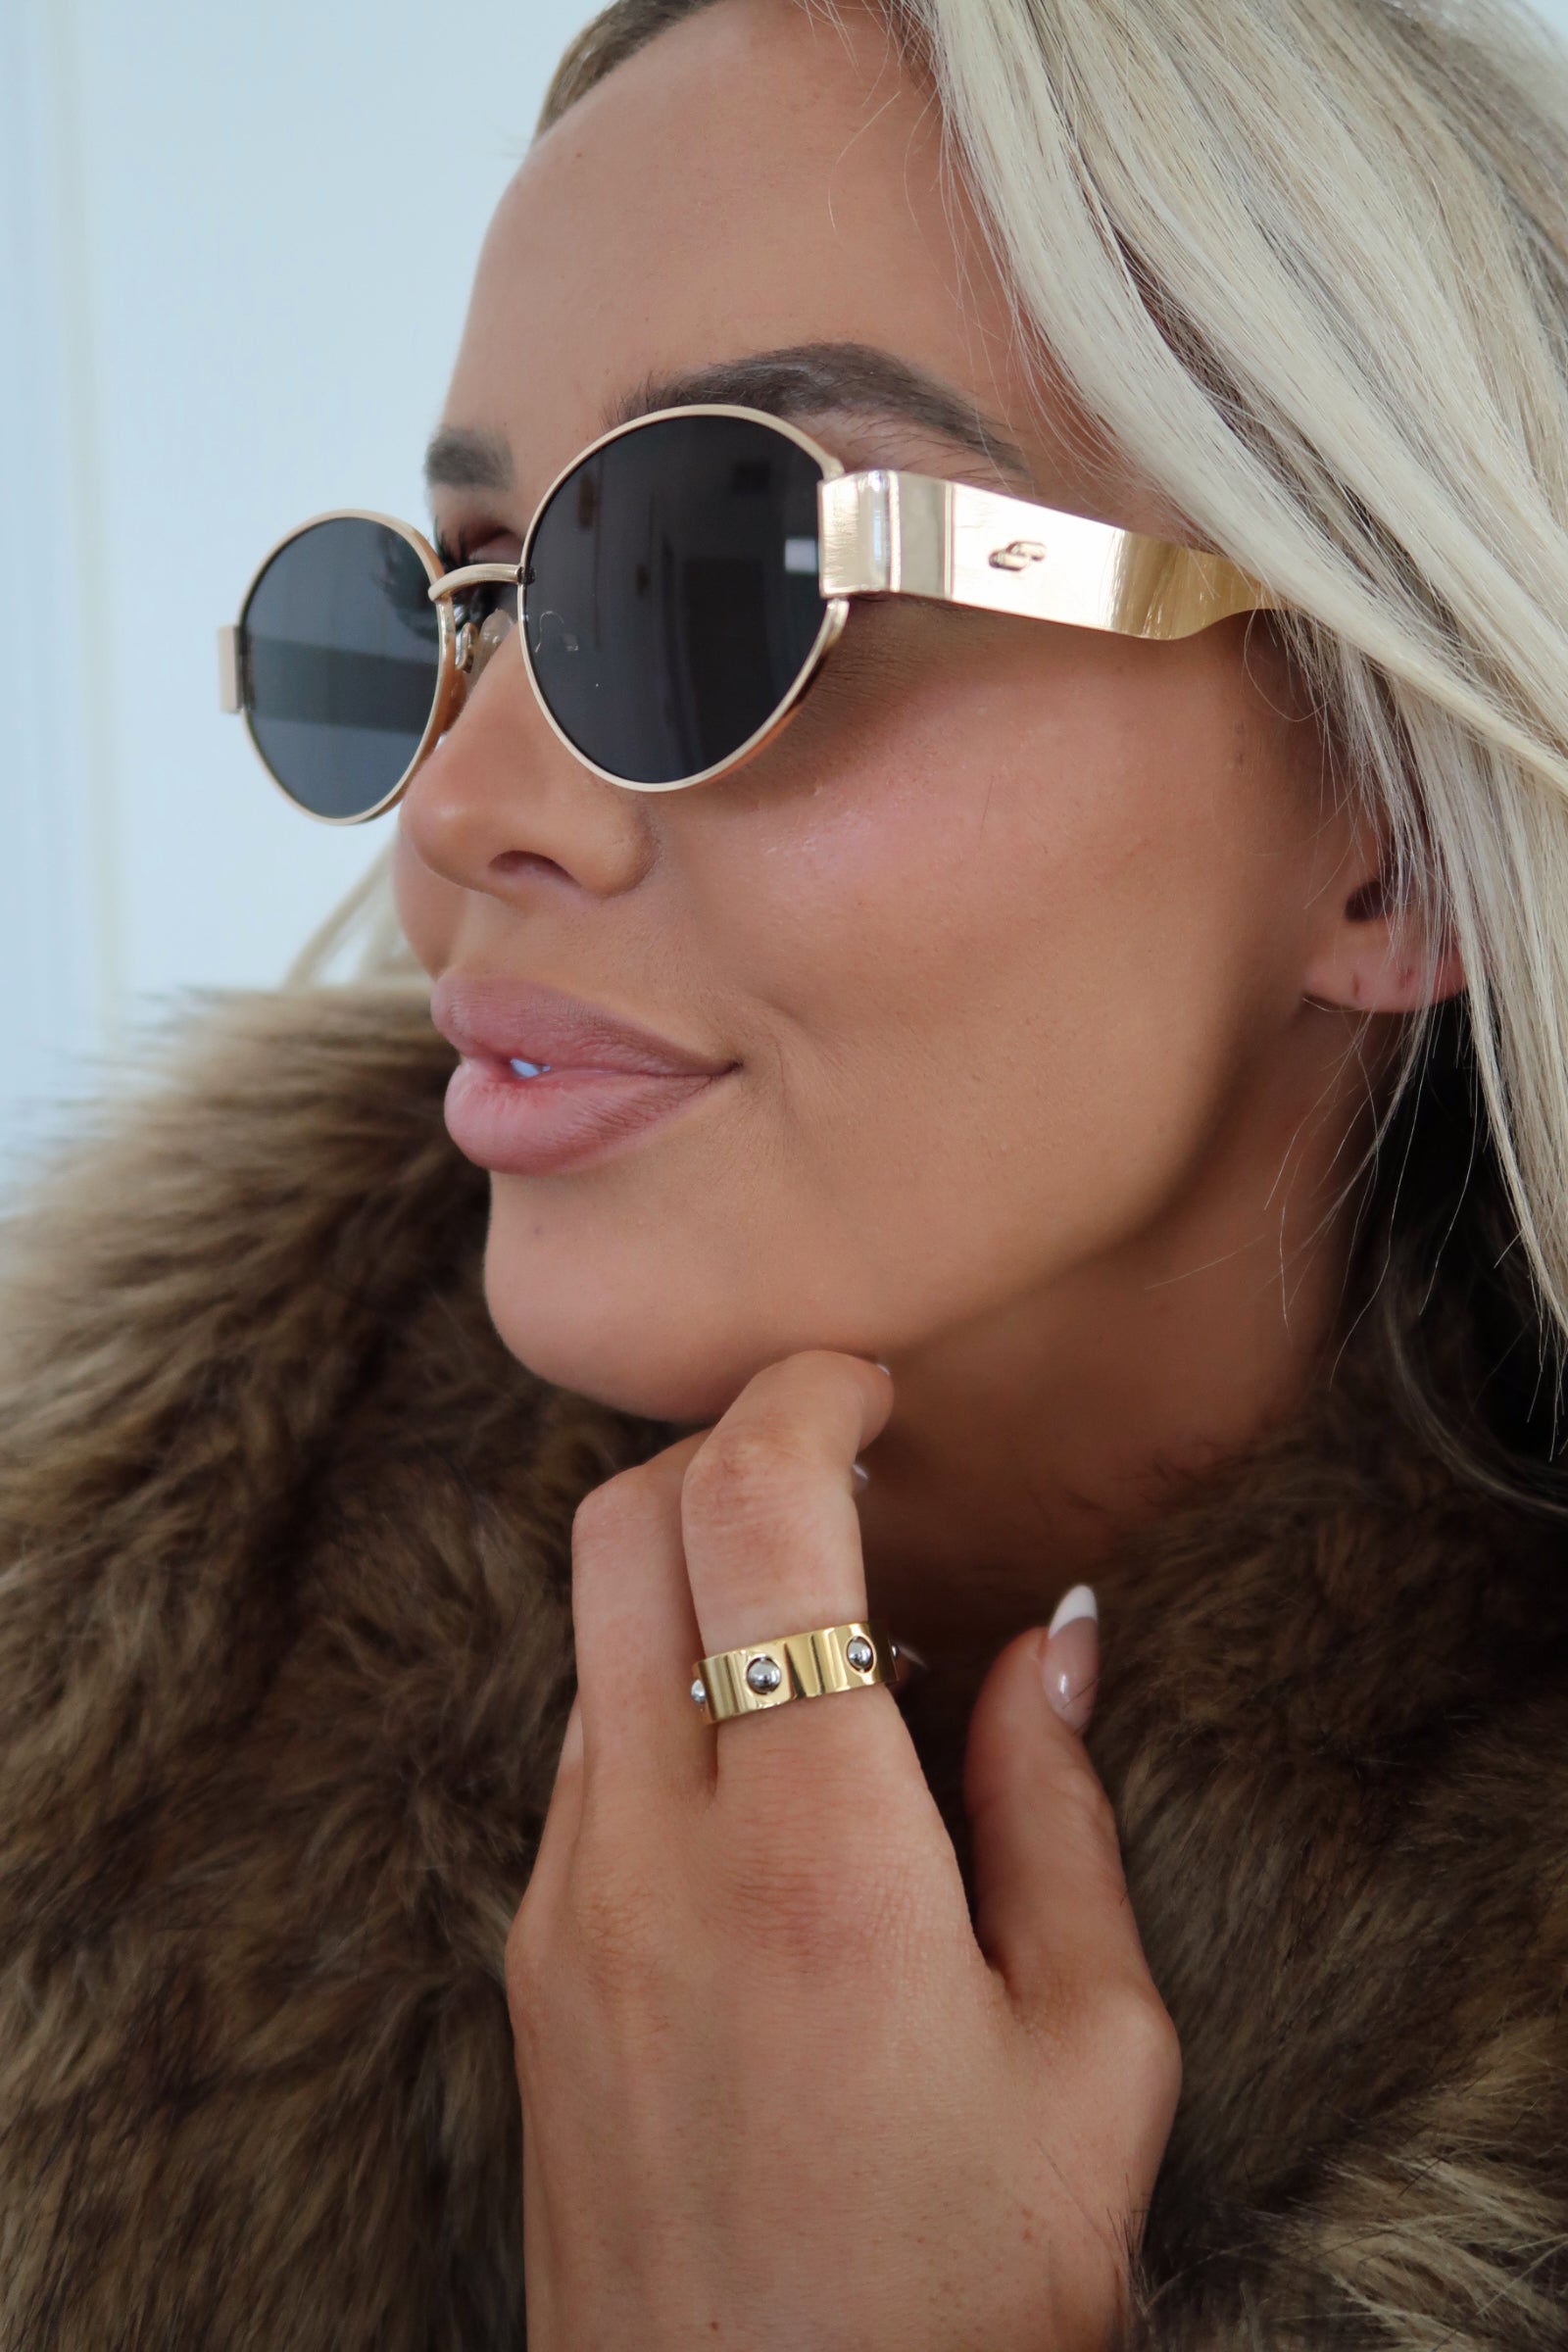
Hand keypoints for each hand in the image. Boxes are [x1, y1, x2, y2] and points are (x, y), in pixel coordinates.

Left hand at [507, 1351, 1179, 2350]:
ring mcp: (566, 1910)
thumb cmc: (969, 2288)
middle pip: (616, 1529)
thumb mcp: (1091, 2050)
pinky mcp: (532, 1971)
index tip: (867, 1384)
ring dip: (688, 1581)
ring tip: (831, 1647)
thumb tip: (1050, 1637)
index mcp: (817, 1852)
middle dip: (722, 1448)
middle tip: (841, 1470)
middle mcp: (653, 1852)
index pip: (750, 1515)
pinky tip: (768, 1783)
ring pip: (587, 1641)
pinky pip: (578, 1759)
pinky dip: (658, 1699)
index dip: (803, 1397)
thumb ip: (1057, 1811)